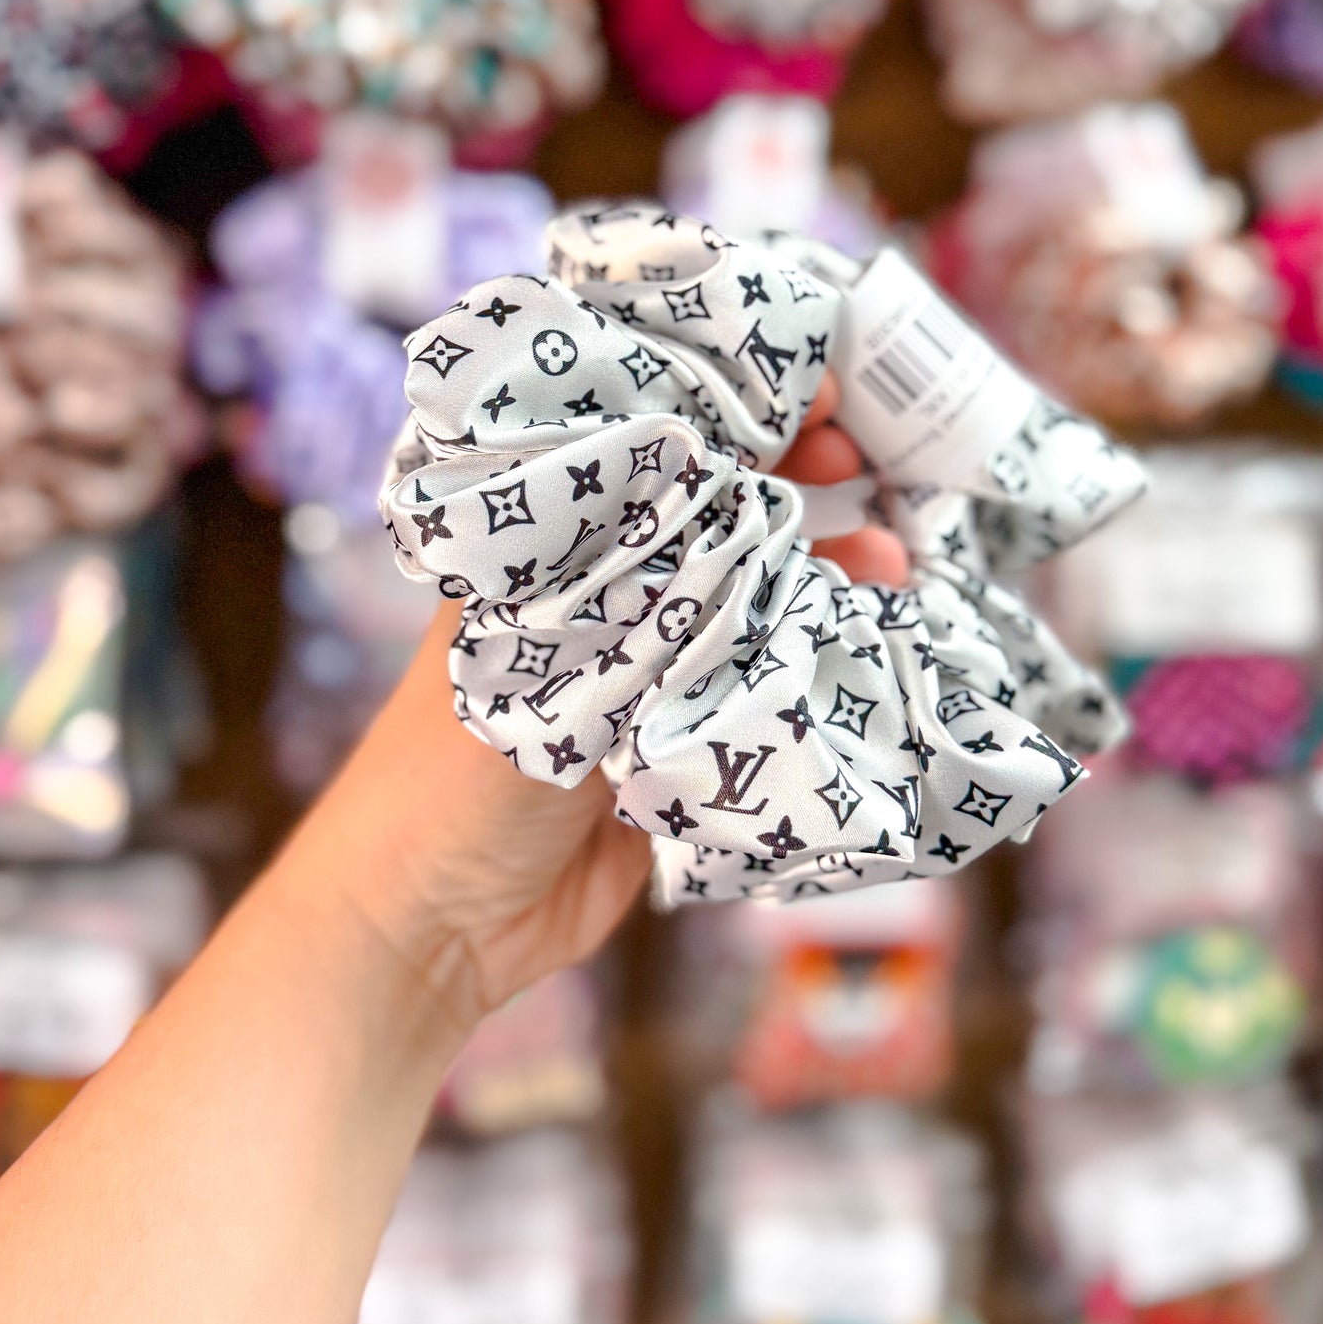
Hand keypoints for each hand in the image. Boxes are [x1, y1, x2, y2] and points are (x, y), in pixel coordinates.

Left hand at [304, 373, 903, 1045]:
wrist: (428, 929)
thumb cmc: (447, 778)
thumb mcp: (541, 667)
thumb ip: (637, 609)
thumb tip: (749, 527)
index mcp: (554, 560)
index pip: (656, 458)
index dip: (732, 418)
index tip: (811, 394)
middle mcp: (605, 606)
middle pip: (718, 522)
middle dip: (794, 484)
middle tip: (863, 456)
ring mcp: (645, 681)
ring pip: (753, 606)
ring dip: (824, 576)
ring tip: (894, 557)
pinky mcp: (676, 756)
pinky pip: (762, 696)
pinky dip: (819, 667)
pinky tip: (875, 641)